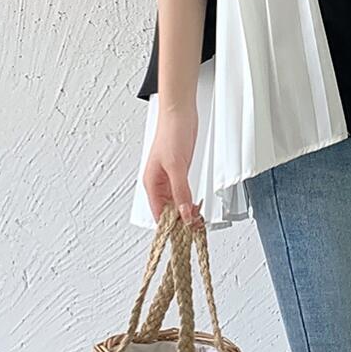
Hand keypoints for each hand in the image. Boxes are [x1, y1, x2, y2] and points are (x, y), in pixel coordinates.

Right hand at [143, 108, 201, 225]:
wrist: (180, 113)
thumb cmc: (171, 133)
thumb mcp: (176, 166)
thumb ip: (180, 190)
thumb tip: (183, 214)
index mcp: (152, 184)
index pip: (159, 215)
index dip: (170, 228)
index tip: (183, 238)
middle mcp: (159, 183)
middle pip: (168, 211)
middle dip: (180, 221)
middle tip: (196, 231)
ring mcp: (170, 177)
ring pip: (177, 202)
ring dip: (186, 212)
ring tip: (198, 222)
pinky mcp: (180, 171)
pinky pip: (184, 192)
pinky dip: (189, 201)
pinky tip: (196, 206)